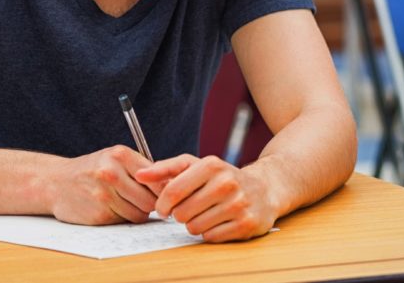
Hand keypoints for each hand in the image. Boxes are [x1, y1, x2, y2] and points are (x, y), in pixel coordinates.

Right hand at [47, 145, 156, 224]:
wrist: (55, 182)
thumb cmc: (91, 170)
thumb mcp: (113, 158)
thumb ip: (140, 169)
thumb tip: (172, 186)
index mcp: (120, 155)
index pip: (157, 178)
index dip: (163, 190)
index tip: (163, 194)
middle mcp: (112, 173)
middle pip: (151, 200)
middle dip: (151, 204)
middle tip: (143, 201)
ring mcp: (105, 194)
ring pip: (140, 214)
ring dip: (137, 212)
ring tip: (125, 203)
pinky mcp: (99, 213)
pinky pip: (125, 221)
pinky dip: (122, 218)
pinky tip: (111, 208)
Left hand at [136, 154, 277, 241]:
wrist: (264, 189)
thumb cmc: (221, 177)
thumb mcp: (194, 166)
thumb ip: (165, 169)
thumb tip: (139, 175)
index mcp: (211, 165)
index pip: (173, 191)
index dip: (162, 204)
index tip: (163, 209)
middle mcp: (227, 183)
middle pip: (182, 213)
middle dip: (180, 215)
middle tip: (189, 210)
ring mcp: (238, 204)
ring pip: (195, 227)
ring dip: (194, 224)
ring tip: (204, 214)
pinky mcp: (246, 224)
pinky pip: (211, 237)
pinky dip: (209, 233)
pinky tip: (217, 222)